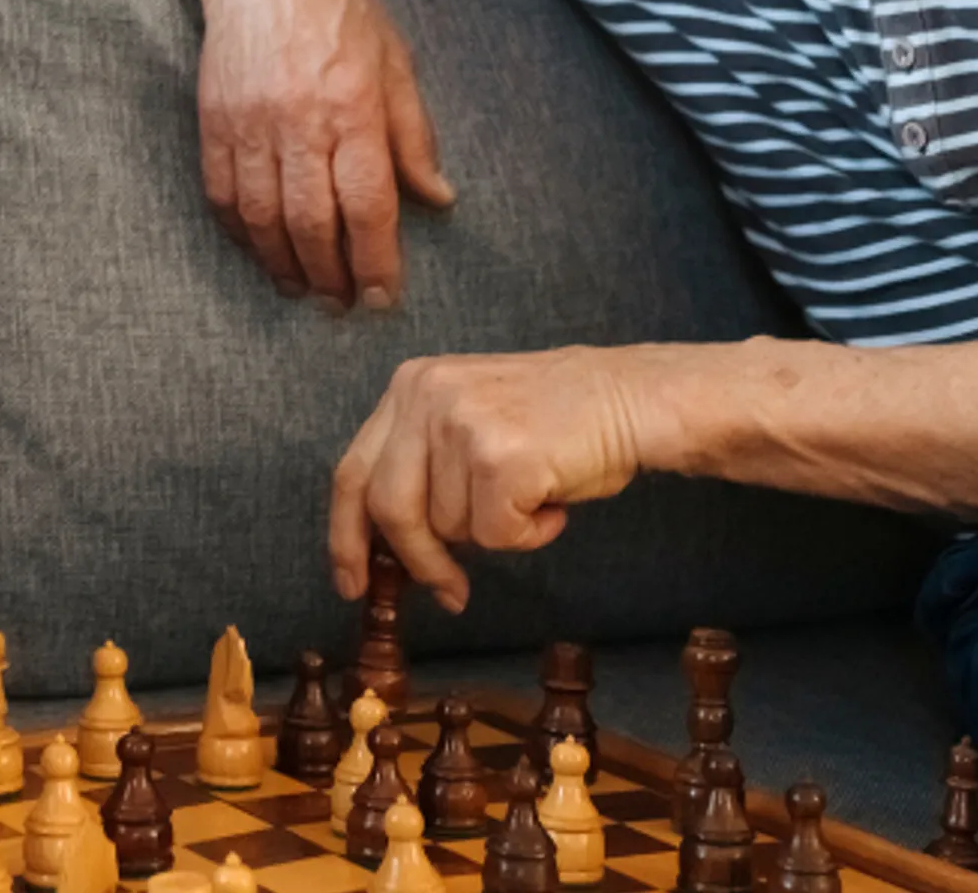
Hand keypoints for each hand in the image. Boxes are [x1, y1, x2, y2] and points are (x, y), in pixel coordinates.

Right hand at [192, 0, 454, 310]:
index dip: (377, 261)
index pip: (369, 205)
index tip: (383, 297)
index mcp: (353, 107)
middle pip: (314, 224)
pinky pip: (223, 195)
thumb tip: (437, 199)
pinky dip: (242, 234)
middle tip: (342, 306)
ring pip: (264, 219)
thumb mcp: (394, 60)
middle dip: (331, 277)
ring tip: (303, 291)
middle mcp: (299, 122)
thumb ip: (414, 135)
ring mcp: (249, 123)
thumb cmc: (338, 4)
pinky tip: (261, 252)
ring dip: (285, 266)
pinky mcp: (212, 120)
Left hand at [328, 346, 683, 612]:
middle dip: (421, 562)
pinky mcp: (501, 457)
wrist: (631, 399)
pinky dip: (530, 535)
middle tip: (452, 592)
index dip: (346, 537)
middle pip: (390, 509)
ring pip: (450, 528)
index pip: (353, 473)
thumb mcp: (468, 419)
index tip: (352, 582)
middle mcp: (426, 396)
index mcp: (410, 386)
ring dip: (496, 532)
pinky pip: (496, 535)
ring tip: (534, 492)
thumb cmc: (557, 422)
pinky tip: (554, 499)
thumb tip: (389, 550)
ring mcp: (462, 423)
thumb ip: (423, 465)